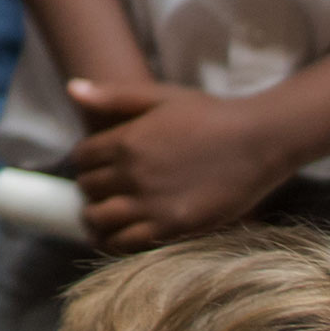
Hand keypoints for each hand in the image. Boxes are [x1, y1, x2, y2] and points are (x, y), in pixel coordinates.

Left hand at [67, 77, 297, 249]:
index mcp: (125, 141)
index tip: (94, 166)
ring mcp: (152, 203)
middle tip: (100, 192)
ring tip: (102, 219)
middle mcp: (133, 173)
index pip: (81, 159)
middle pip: (88, 189)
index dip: (84, 162)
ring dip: (96, 219)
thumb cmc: (209, 114)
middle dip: (90, 190)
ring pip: (101, 219)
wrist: (258, 141)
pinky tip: (120, 238)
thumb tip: (71, 87)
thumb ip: (113, 96)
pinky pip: (129, 242)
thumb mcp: (159, 96)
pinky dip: (117, 242)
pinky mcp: (175, 227)